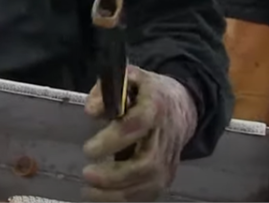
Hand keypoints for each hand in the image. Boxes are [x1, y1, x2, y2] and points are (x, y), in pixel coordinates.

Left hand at [81, 65, 197, 201]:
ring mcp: (170, 158)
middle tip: (87, 174)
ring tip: (89, 192)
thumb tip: (92, 111)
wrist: (181, 106)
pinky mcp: (168, 173)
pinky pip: (151, 192)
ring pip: (150, 183)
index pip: (138, 124)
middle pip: (147, 163)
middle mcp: (165, 135)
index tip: (88, 149)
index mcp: (155, 106)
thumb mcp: (128, 78)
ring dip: (118, 193)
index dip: (114, 139)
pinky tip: (104, 197)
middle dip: (115, 175)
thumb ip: (105, 90)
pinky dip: (127, 198)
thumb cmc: (146, 92)